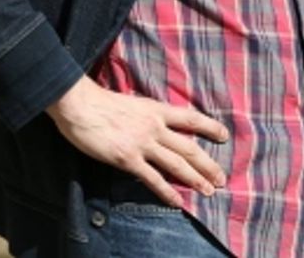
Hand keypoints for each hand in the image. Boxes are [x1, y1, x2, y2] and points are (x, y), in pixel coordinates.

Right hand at [45, 76, 228, 206]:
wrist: (79, 105)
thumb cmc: (99, 102)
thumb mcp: (131, 102)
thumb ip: (145, 114)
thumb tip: (156, 124)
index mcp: (155, 109)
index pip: (190, 118)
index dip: (209, 127)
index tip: (224, 136)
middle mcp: (154, 126)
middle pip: (189, 147)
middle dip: (208, 164)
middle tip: (222, 178)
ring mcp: (142, 143)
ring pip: (177, 163)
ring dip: (195, 179)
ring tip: (210, 191)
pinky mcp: (128, 158)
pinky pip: (152, 178)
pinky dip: (167, 191)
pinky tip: (178, 201)